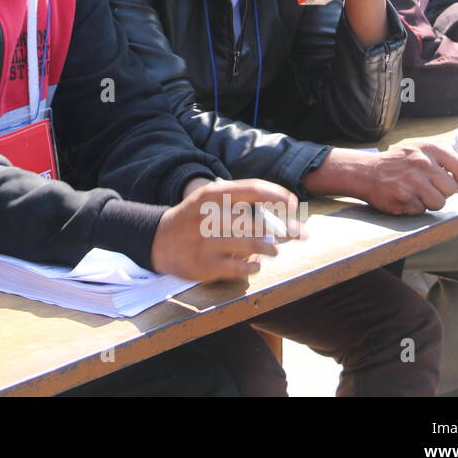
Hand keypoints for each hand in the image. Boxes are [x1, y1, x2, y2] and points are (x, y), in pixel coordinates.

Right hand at [151, 179, 301, 282]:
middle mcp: (208, 216)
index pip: (251, 189)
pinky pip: (237, 268)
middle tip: (298, 233)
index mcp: (211, 195)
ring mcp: (205, 242)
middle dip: (282, 229)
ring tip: (273, 250)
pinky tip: (255, 266)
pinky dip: (252, 267)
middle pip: (254, 221)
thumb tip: (281, 214)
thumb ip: (240, 204)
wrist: (159, 240)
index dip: (277, 196)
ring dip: (268, 248)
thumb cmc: (194, 219)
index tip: (294, 205)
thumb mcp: (210, 202)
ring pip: (248, 245)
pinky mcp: (203, 264)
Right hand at [310, 145, 457, 213]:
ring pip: (439, 203)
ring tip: (415, 194)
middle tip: (429, 189)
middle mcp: (422, 163)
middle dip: (443, 193)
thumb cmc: (395, 163)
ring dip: (429, 202)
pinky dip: (414, 207)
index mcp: (428, 149)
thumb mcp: (417, 150)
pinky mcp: (403, 198)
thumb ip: (440, 158)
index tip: (456, 185)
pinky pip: (421, 210)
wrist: (364, 172)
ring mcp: (412, 182)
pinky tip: (403, 197)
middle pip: (451, 189)